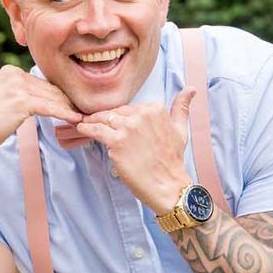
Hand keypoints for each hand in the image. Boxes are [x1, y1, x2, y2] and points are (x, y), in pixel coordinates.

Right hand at [0, 66, 81, 175]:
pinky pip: (50, 108)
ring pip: (51, 98)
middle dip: (65, 100)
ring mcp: (18, 88)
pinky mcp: (23, 102)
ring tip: (82, 116)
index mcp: (9, 70)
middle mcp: (14, 74)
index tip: (67, 103)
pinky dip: (64, 114)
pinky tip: (76, 119)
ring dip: (68, 108)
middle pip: (48, 89)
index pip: (40, 82)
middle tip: (80, 109)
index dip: (55, 94)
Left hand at [70, 88, 196, 211]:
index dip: (121, 116)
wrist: (167, 184)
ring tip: (85, 124)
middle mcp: (141, 114)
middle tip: (94, 122)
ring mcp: (128, 128)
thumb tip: (191, 88)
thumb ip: (181, 107)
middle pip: (115, 112)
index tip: (115, 122)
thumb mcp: (180, 129)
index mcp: (156, 109)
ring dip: (92, 121)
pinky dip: (86, 128)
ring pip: (103, 119)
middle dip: (105, 118)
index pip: (130, 108)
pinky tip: (81, 128)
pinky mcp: (116, 142)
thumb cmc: (172, 159)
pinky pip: (95, 130)